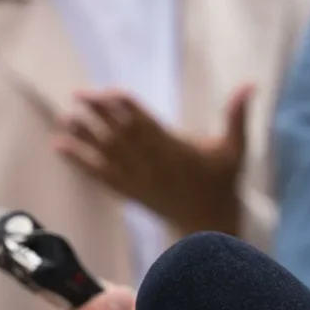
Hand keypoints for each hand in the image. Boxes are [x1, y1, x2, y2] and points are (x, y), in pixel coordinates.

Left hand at [52, 84, 253, 233]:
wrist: (208, 225)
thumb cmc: (221, 183)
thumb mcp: (235, 149)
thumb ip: (237, 116)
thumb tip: (250, 84)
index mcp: (175, 150)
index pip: (146, 124)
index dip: (127, 108)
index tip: (109, 93)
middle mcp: (152, 164)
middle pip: (120, 135)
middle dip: (98, 116)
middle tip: (76, 96)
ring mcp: (138, 179)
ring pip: (106, 154)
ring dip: (83, 137)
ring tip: (63, 120)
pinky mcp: (128, 192)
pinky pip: (99, 175)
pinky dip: (79, 161)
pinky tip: (60, 148)